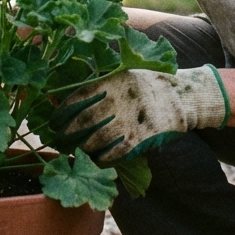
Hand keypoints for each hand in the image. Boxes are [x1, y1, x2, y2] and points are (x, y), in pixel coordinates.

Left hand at [57, 65, 229, 160]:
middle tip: (58, 139)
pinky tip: (96, 159)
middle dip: (67, 132)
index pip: (81, 96)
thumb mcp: (125, 75)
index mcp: (114, 80)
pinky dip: (103, 158)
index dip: (63, 110)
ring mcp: (132, 118)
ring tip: (76, 149)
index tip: (52, 121)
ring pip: (98, 138)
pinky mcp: (142, 136)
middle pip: (85, 119)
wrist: (182, 96)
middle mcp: (121, 98)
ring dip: (83, 146)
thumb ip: (101, 84)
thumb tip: (68, 95)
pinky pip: (116, 151)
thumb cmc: (147, 85)